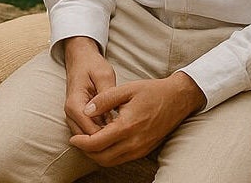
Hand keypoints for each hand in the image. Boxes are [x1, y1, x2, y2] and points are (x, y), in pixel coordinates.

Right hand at [62, 36, 116, 136]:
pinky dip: (101, 134)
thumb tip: (113, 118)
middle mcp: (70, 113)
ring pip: (87, 139)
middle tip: (127, 137)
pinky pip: (89, 132)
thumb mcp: (104, 76)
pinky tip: (116, 130)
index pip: (89, 131)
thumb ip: (107, 97)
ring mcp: (73, 117)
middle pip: (87, 139)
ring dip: (103, 139)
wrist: (80, 58)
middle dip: (106, 141)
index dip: (107, 135)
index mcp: (75, 104)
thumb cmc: (92, 65)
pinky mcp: (78, 118)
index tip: (125, 133)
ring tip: (123, 135)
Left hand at [66, 72, 205, 166]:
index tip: (72, 138)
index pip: (97, 144)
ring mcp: (141, 149)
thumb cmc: (151, 91)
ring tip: (88, 141)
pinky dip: (109, 154)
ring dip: (97, 155)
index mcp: (127, 127)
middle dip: (87, 152)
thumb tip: (86, 110)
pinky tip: (104, 141)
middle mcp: (135, 143)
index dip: (81, 143)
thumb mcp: (126, 89)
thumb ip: (104, 99)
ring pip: (112, 162)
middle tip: (77, 141)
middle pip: (102, 158)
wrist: (177, 99)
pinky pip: (122, 159)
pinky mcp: (145, 150)